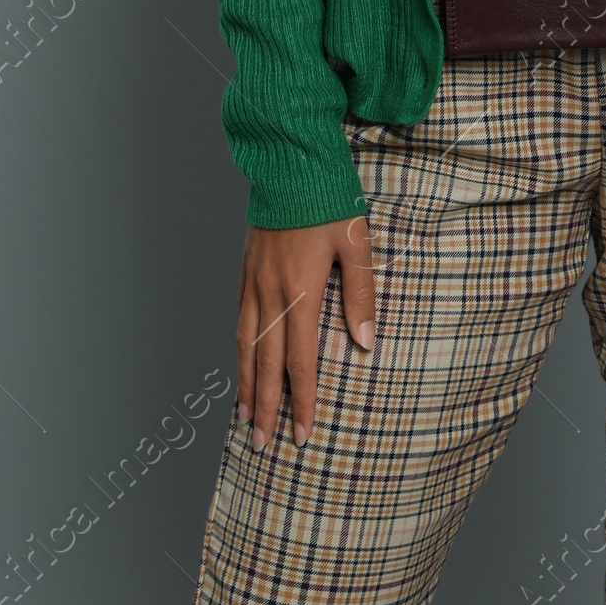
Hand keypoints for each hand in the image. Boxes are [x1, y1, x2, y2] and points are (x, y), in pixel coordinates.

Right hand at [236, 216, 376, 448]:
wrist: (290, 160)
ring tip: (244, 417)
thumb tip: (366, 343)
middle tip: (263, 444)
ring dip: (245, 385)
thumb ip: (362, 293)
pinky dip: (239, 349)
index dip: (302, 400)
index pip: (299, 360)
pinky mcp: (246, 269)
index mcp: (301, 290)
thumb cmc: (329, 198)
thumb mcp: (357, 241)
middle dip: (265, 407)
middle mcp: (271, 293)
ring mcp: (254, 281)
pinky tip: (242, 363)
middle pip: (266, 363)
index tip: (303, 434)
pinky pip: (239, 320)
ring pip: (246, 345)